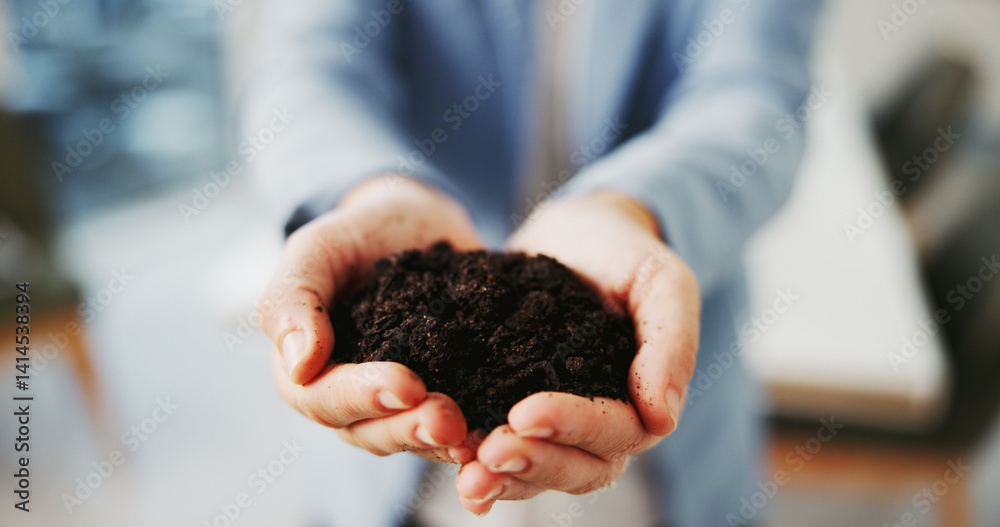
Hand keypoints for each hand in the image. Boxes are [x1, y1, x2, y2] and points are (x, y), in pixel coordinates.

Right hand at [259, 177, 483, 463]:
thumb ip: (293, 297)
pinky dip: (471, 435)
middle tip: (448, 420)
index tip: (406, 385)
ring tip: (473, 434)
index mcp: (307, 370)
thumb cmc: (358, 232)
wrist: (417, 224)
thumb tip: (297, 364)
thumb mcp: (318, 247)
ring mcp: (397, 405)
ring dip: (440, 441)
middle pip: (369, 431)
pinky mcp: (442, 398)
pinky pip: (451, 429)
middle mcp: (349, 399)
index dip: (363, 396)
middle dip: (408, 427)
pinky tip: (495, 434)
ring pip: (410, 439)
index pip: (323, 398)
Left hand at [456, 191, 699, 513]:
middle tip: (486, 454)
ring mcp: (556, 424)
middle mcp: (599, 427)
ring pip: (536, 471)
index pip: (614, 433)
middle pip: (575, 468)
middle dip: (532, 464)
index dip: (572, 426)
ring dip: (501, 477)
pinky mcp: (512, 408)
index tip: (525, 413)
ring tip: (463, 472)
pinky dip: (475, 460)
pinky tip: (444, 458)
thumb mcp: (662, 283)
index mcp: (641, 404)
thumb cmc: (628, 255)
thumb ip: (671, 343)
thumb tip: (663, 418)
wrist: (578, 236)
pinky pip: (499, 446)